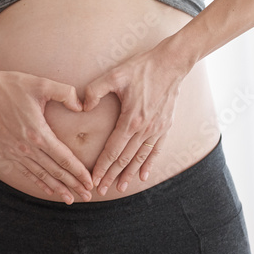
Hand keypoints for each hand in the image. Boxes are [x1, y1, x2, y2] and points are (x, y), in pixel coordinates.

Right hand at [0, 67, 94, 203]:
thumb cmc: (13, 86)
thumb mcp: (41, 84)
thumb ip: (65, 93)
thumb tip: (82, 106)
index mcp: (38, 133)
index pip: (64, 158)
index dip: (79, 172)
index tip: (90, 182)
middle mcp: (27, 148)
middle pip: (55, 171)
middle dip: (73, 185)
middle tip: (87, 196)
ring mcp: (16, 152)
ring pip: (41, 175)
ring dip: (57, 188)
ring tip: (70, 199)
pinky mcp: (7, 153)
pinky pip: (26, 172)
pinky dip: (39, 182)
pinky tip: (48, 190)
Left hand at [82, 42, 185, 194]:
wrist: (171, 64)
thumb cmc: (141, 68)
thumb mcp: (115, 75)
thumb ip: (95, 90)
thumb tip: (83, 107)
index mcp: (131, 119)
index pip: (113, 150)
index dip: (102, 166)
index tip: (93, 179)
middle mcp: (144, 129)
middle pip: (125, 158)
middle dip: (112, 175)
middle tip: (101, 189)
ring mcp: (156, 129)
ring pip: (140, 158)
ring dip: (129, 174)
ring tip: (119, 187)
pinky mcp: (165, 126)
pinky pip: (156, 150)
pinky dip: (149, 164)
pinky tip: (143, 176)